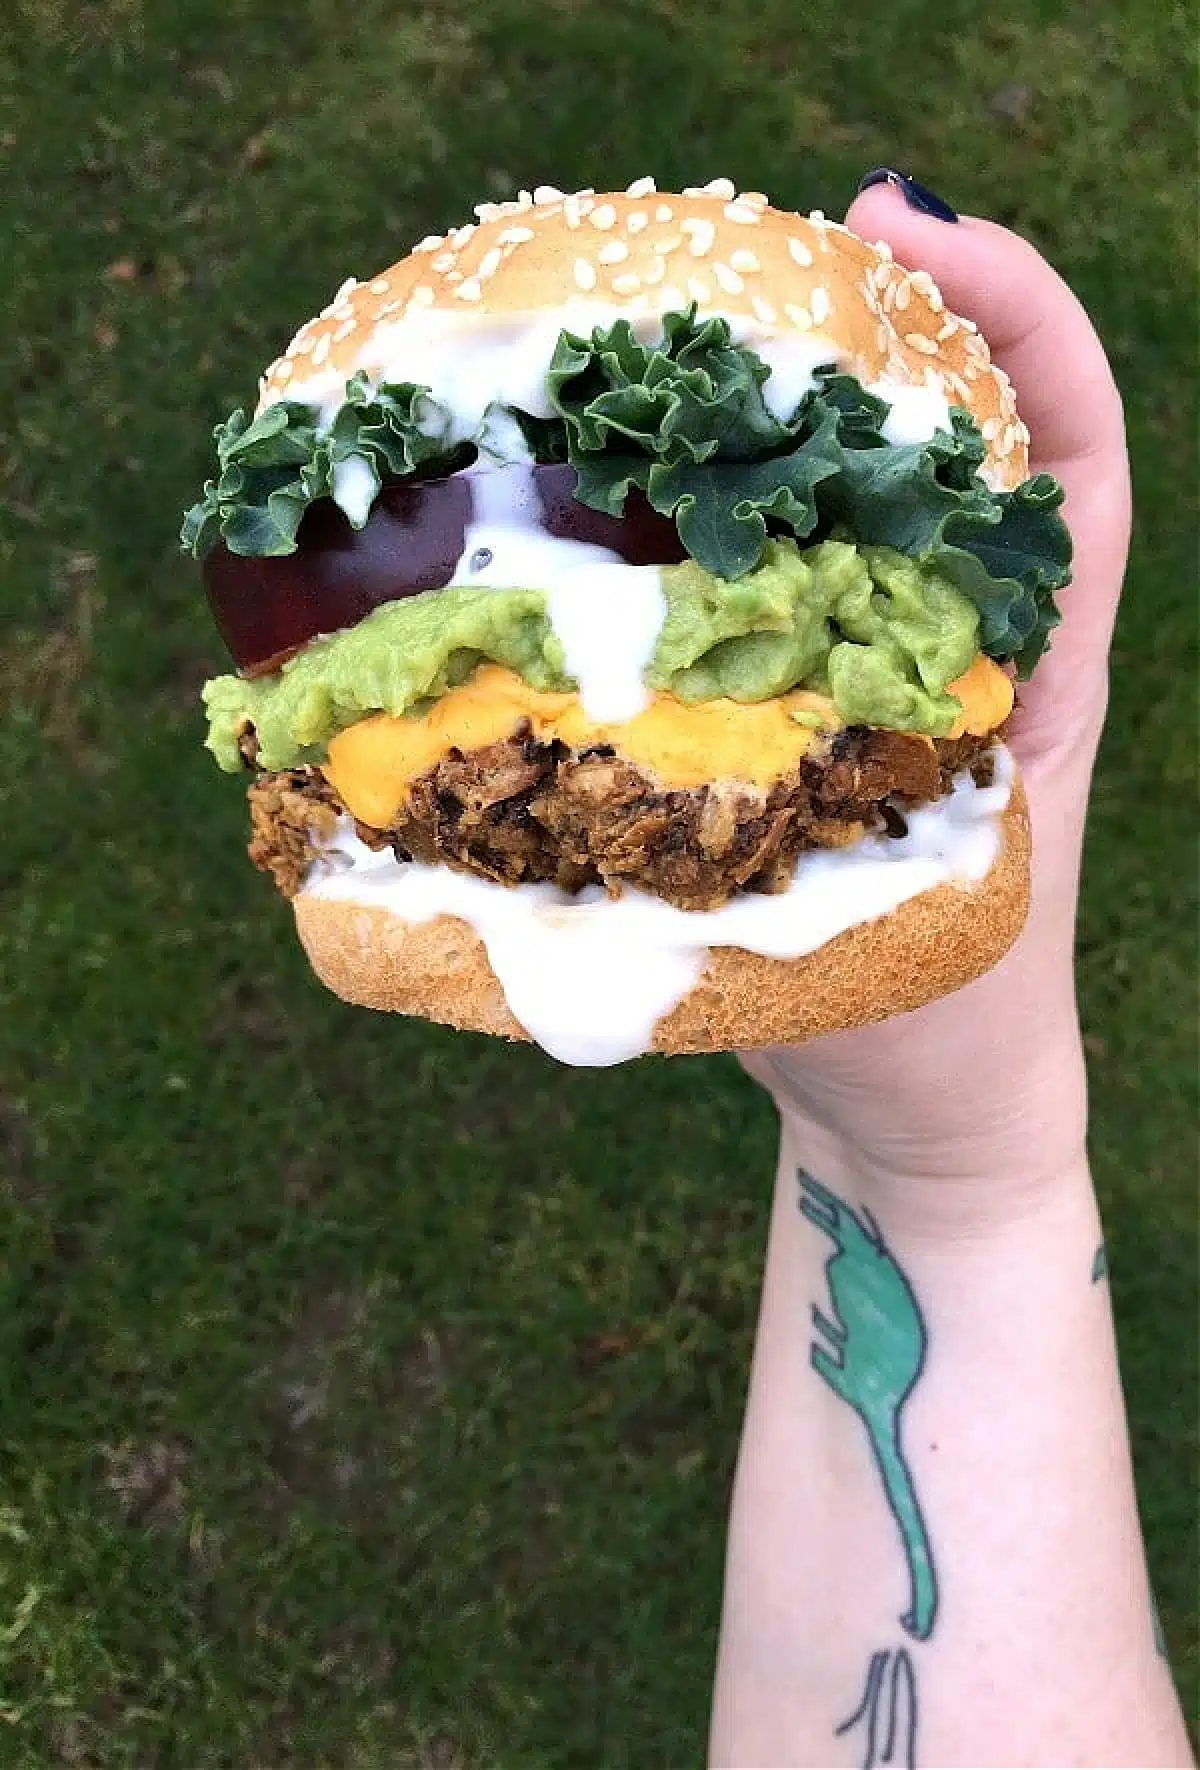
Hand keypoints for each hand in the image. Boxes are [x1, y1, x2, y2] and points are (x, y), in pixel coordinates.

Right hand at [742, 185, 1131, 1206]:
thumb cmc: (941, 1033)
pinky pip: (768, 601)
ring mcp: (894, 680)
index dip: (1022, 324)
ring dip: (790, 418)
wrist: (921, 1114)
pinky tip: (616, 516)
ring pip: (859, 512)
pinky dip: (708, 542)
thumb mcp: (912, 926)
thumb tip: (643, 771)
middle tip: (765, 254)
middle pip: (960, 442)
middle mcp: (974, 652)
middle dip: (887, 326)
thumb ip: (828, 845)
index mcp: (1038, 673)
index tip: (911, 236)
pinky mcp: (819, 721)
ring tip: (679, 346)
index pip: (1073, 454)